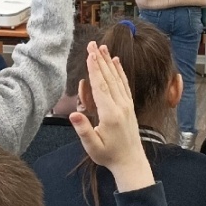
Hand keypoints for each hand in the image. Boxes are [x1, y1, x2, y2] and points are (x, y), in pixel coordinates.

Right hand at [69, 42, 153, 192]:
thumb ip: (83, 129)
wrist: (131, 162)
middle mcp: (120, 106)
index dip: (94, 69)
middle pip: (108, 78)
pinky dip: (120, 71)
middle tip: (93, 44)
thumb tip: (74, 114)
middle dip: (100, 60)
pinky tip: (116, 62)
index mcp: (110, 114)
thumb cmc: (109, 156)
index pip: (100, 87)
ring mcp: (127, 105)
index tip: (89, 54)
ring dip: (109, 62)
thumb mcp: (93, 146)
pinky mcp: (129, 106)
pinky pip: (124, 84)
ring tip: (103, 47)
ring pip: (117, 78)